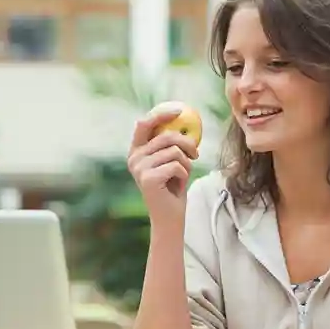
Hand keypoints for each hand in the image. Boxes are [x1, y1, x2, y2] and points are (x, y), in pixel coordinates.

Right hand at [127, 106, 198, 223]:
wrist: (169, 217)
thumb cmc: (172, 188)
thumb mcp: (171, 161)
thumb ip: (171, 144)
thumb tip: (184, 120)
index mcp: (136, 151)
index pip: (144, 124)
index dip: (161, 115)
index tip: (179, 111)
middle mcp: (134, 158)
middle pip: (166, 137)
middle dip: (187, 144)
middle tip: (196, 154)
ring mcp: (139, 169)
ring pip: (174, 152)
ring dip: (186, 164)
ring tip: (182, 175)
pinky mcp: (148, 179)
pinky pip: (177, 166)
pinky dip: (184, 175)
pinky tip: (178, 185)